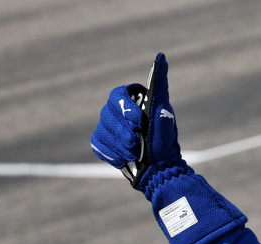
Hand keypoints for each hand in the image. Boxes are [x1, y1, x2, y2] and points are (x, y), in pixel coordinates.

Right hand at [91, 53, 183, 188]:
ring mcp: (108, 128)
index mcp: (131, 101)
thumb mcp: (163, 110)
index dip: (124, 109)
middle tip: (136, 142)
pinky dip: (111, 153)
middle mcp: (117, 112)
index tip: (138, 123)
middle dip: (122, 131)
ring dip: (119, 144)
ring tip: (135, 152)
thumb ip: (160, 84)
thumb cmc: (164, 139)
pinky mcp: (103, 144)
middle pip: (106, 114)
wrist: (160, 170)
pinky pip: (97, 144)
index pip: (117, 95)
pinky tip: (124, 158)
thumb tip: (161, 56)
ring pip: (101, 130)